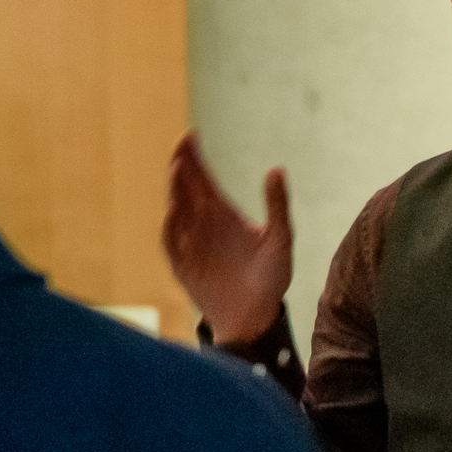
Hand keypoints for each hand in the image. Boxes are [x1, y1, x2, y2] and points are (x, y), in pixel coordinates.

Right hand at [164, 133, 291, 342]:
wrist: (255, 316)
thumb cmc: (270, 277)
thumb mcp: (281, 239)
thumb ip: (277, 206)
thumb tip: (277, 169)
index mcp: (222, 212)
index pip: (203, 178)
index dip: (194, 157)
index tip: (191, 134)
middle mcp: (201, 222)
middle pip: (185, 188)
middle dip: (182, 166)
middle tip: (183, 146)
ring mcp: (188, 241)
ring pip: (175, 209)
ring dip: (175, 190)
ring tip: (180, 169)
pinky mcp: (181, 263)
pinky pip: (171, 242)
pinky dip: (171, 226)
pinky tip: (174, 211)